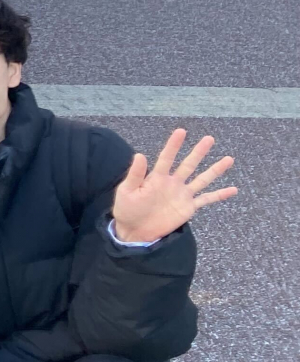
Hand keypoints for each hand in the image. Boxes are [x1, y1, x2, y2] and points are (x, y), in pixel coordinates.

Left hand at [110, 129, 237, 244]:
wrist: (135, 230)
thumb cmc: (127, 209)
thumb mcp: (127, 191)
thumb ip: (135, 174)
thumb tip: (139, 154)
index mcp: (157, 177)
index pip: (167, 157)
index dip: (174, 144)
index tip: (181, 131)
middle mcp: (172, 183)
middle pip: (188, 164)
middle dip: (198, 152)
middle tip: (209, 138)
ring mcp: (182, 194)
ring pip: (202, 179)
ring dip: (215, 170)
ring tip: (229, 159)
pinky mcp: (188, 207)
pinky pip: (206, 199)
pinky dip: (220, 195)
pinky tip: (233, 189)